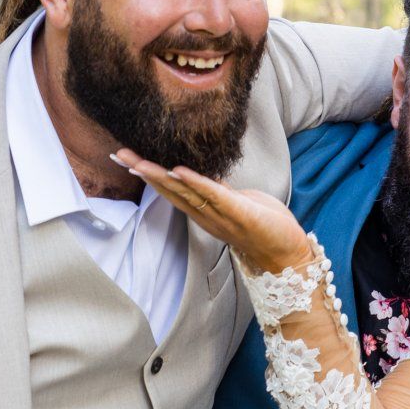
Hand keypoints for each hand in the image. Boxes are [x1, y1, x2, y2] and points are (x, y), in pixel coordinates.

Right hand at [111, 151, 312, 275]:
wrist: (289, 253)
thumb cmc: (265, 226)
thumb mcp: (237, 203)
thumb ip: (218, 192)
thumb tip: (205, 176)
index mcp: (205, 212)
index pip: (172, 190)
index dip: (149, 174)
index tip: (127, 158)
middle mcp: (207, 215)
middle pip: (170, 190)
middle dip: (145, 172)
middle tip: (120, 154)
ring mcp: (221, 216)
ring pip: (185, 193)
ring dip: (161, 177)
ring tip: (140, 162)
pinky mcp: (240, 214)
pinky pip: (214, 195)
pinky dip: (196, 183)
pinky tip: (178, 171)